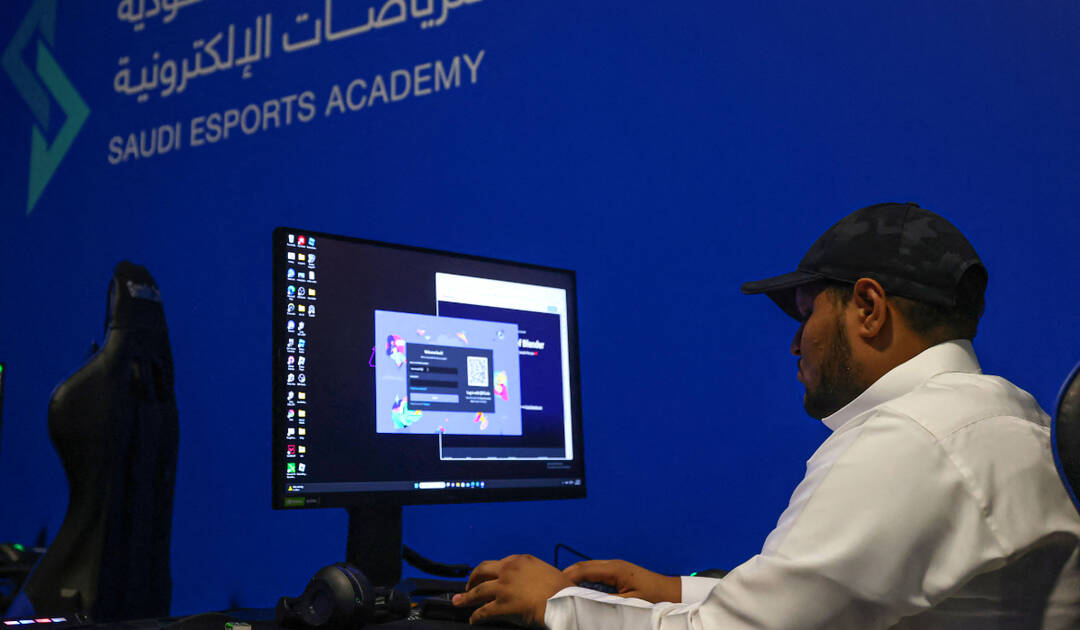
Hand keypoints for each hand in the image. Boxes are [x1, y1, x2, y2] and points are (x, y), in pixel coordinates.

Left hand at [453, 554, 574, 626]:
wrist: (563, 602)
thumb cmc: (563, 591)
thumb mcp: (548, 573)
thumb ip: (535, 574)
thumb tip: (530, 582)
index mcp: (521, 560)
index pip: (500, 563)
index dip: (492, 571)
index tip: (488, 576)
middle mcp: (509, 569)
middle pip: (483, 570)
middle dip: (473, 578)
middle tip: (468, 585)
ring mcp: (504, 587)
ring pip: (478, 591)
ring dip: (466, 597)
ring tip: (457, 601)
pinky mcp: (501, 604)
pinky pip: (483, 611)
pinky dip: (476, 616)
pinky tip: (473, 619)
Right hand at [562, 559, 680, 602]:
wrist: (671, 592)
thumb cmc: (653, 598)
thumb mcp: (628, 603)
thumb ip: (606, 602)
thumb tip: (585, 605)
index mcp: (614, 569)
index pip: (582, 570)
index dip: (565, 578)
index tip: (552, 588)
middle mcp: (612, 564)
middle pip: (582, 567)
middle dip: (565, 576)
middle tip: (550, 588)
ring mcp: (614, 567)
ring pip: (587, 569)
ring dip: (573, 578)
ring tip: (559, 590)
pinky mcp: (617, 573)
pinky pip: (595, 574)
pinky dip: (583, 580)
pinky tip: (577, 590)